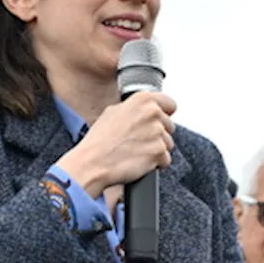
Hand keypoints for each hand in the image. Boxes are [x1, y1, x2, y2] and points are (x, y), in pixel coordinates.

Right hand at [56, 91, 176, 195]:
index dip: (164, 114)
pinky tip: (139, 160)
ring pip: (168, 143)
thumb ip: (136, 107)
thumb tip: (148, 108)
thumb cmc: (100, 140)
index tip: (156, 122)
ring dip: (156, 149)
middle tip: (138, 140)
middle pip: (169, 126)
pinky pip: (165, 159)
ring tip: (136, 150)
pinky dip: (156, 163)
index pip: (170, 104)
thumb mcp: (114, 111)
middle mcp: (152, 112)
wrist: (93, 162)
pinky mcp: (159, 151)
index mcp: (143, 99)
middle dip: (157, 135)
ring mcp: (157, 132)